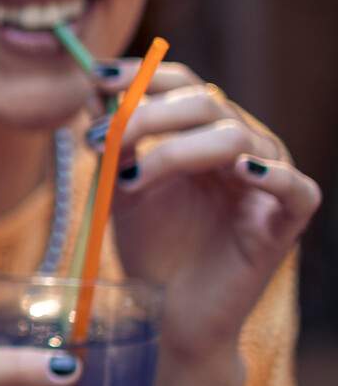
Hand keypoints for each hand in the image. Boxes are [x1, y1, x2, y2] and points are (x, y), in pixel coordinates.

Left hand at [97, 61, 320, 370]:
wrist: (167, 310)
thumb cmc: (151, 245)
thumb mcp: (122, 186)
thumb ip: (115, 141)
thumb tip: (91, 89)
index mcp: (204, 132)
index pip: (185, 84)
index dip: (143, 75)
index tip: (97, 78)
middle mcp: (242, 146)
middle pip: (205, 103)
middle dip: (145, 116)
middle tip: (99, 141)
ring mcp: (266, 180)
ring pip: (234, 136)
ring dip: (173, 150)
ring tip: (130, 181)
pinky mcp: (286, 220)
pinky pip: (294, 186)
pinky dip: (270, 173)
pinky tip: (240, 170)